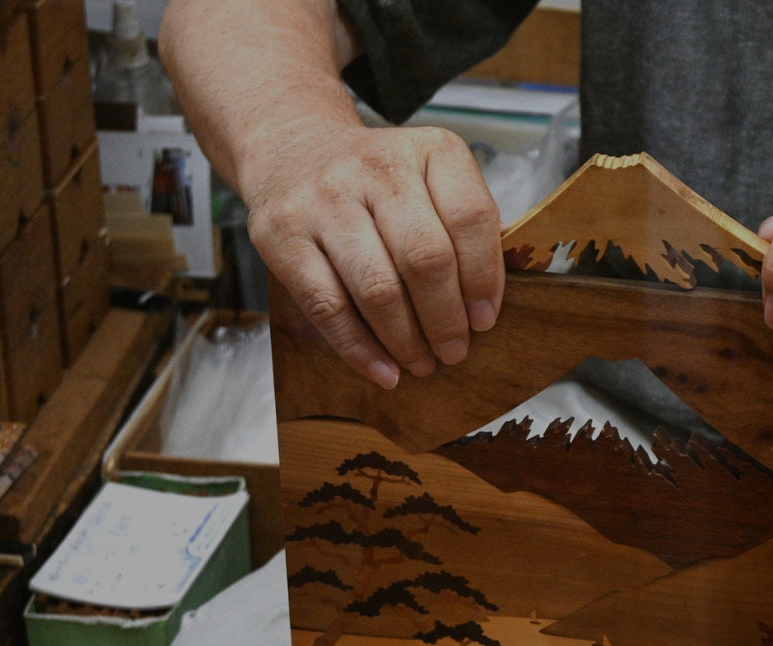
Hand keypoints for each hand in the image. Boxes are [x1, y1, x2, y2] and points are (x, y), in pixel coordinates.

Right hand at [242, 120, 504, 388]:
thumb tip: (490, 298)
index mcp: (430, 150)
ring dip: (406, 340)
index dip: (483, 278)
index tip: (485, 319)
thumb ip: (463, 225)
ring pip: (377, 288)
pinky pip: (327, 306)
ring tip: (421, 363)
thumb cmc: (378, 181)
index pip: (470, 218)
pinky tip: (383, 370)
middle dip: (445, 319)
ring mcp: (325, 200)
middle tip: (454, 351)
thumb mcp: (430, 176)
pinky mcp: (282, 235)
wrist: (294, 149)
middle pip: (425, 258)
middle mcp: (377, 168)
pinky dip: (359, 349)